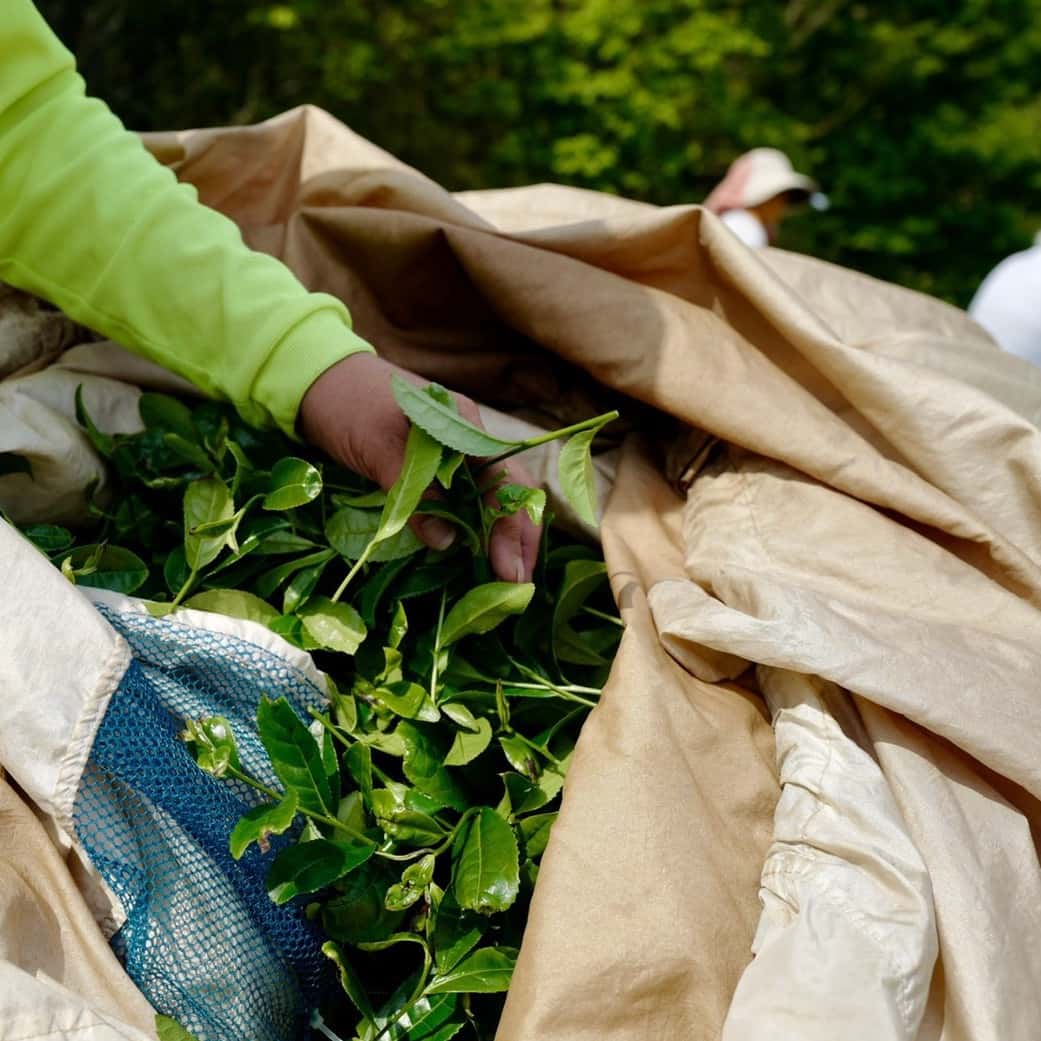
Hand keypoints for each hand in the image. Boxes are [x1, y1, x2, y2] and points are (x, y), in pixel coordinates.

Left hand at [298, 352, 539, 582]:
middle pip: (507, 496)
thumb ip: (414, 492)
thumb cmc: (348, 404)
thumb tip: (447, 541)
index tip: (509, 570)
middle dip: (517, 540)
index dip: (513, 529)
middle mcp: (467, 444)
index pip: (506, 484)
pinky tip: (471, 556)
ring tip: (503, 579)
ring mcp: (450, 459)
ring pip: (487, 503)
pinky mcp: (428, 473)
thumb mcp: (379, 448)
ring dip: (498, 540)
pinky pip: (460, 505)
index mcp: (465, 428)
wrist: (315, 381)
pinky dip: (471, 531)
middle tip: (516, 585)